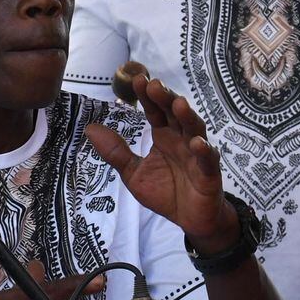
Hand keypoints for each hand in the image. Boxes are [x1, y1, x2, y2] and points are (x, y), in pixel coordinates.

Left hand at [86, 77, 238, 253]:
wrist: (191, 219)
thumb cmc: (166, 191)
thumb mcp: (133, 173)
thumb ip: (116, 151)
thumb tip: (90, 128)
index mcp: (164, 136)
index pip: (155, 111)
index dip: (147, 97)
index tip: (137, 80)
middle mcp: (182, 139)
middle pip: (174, 114)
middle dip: (165, 98)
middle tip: (154, 85)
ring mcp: (197, 154)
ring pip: (193, 129)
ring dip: (186, 116)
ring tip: (178, 103)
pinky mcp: (209, 173)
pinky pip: (207, 159)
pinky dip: (204, 150)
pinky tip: (197, 143)